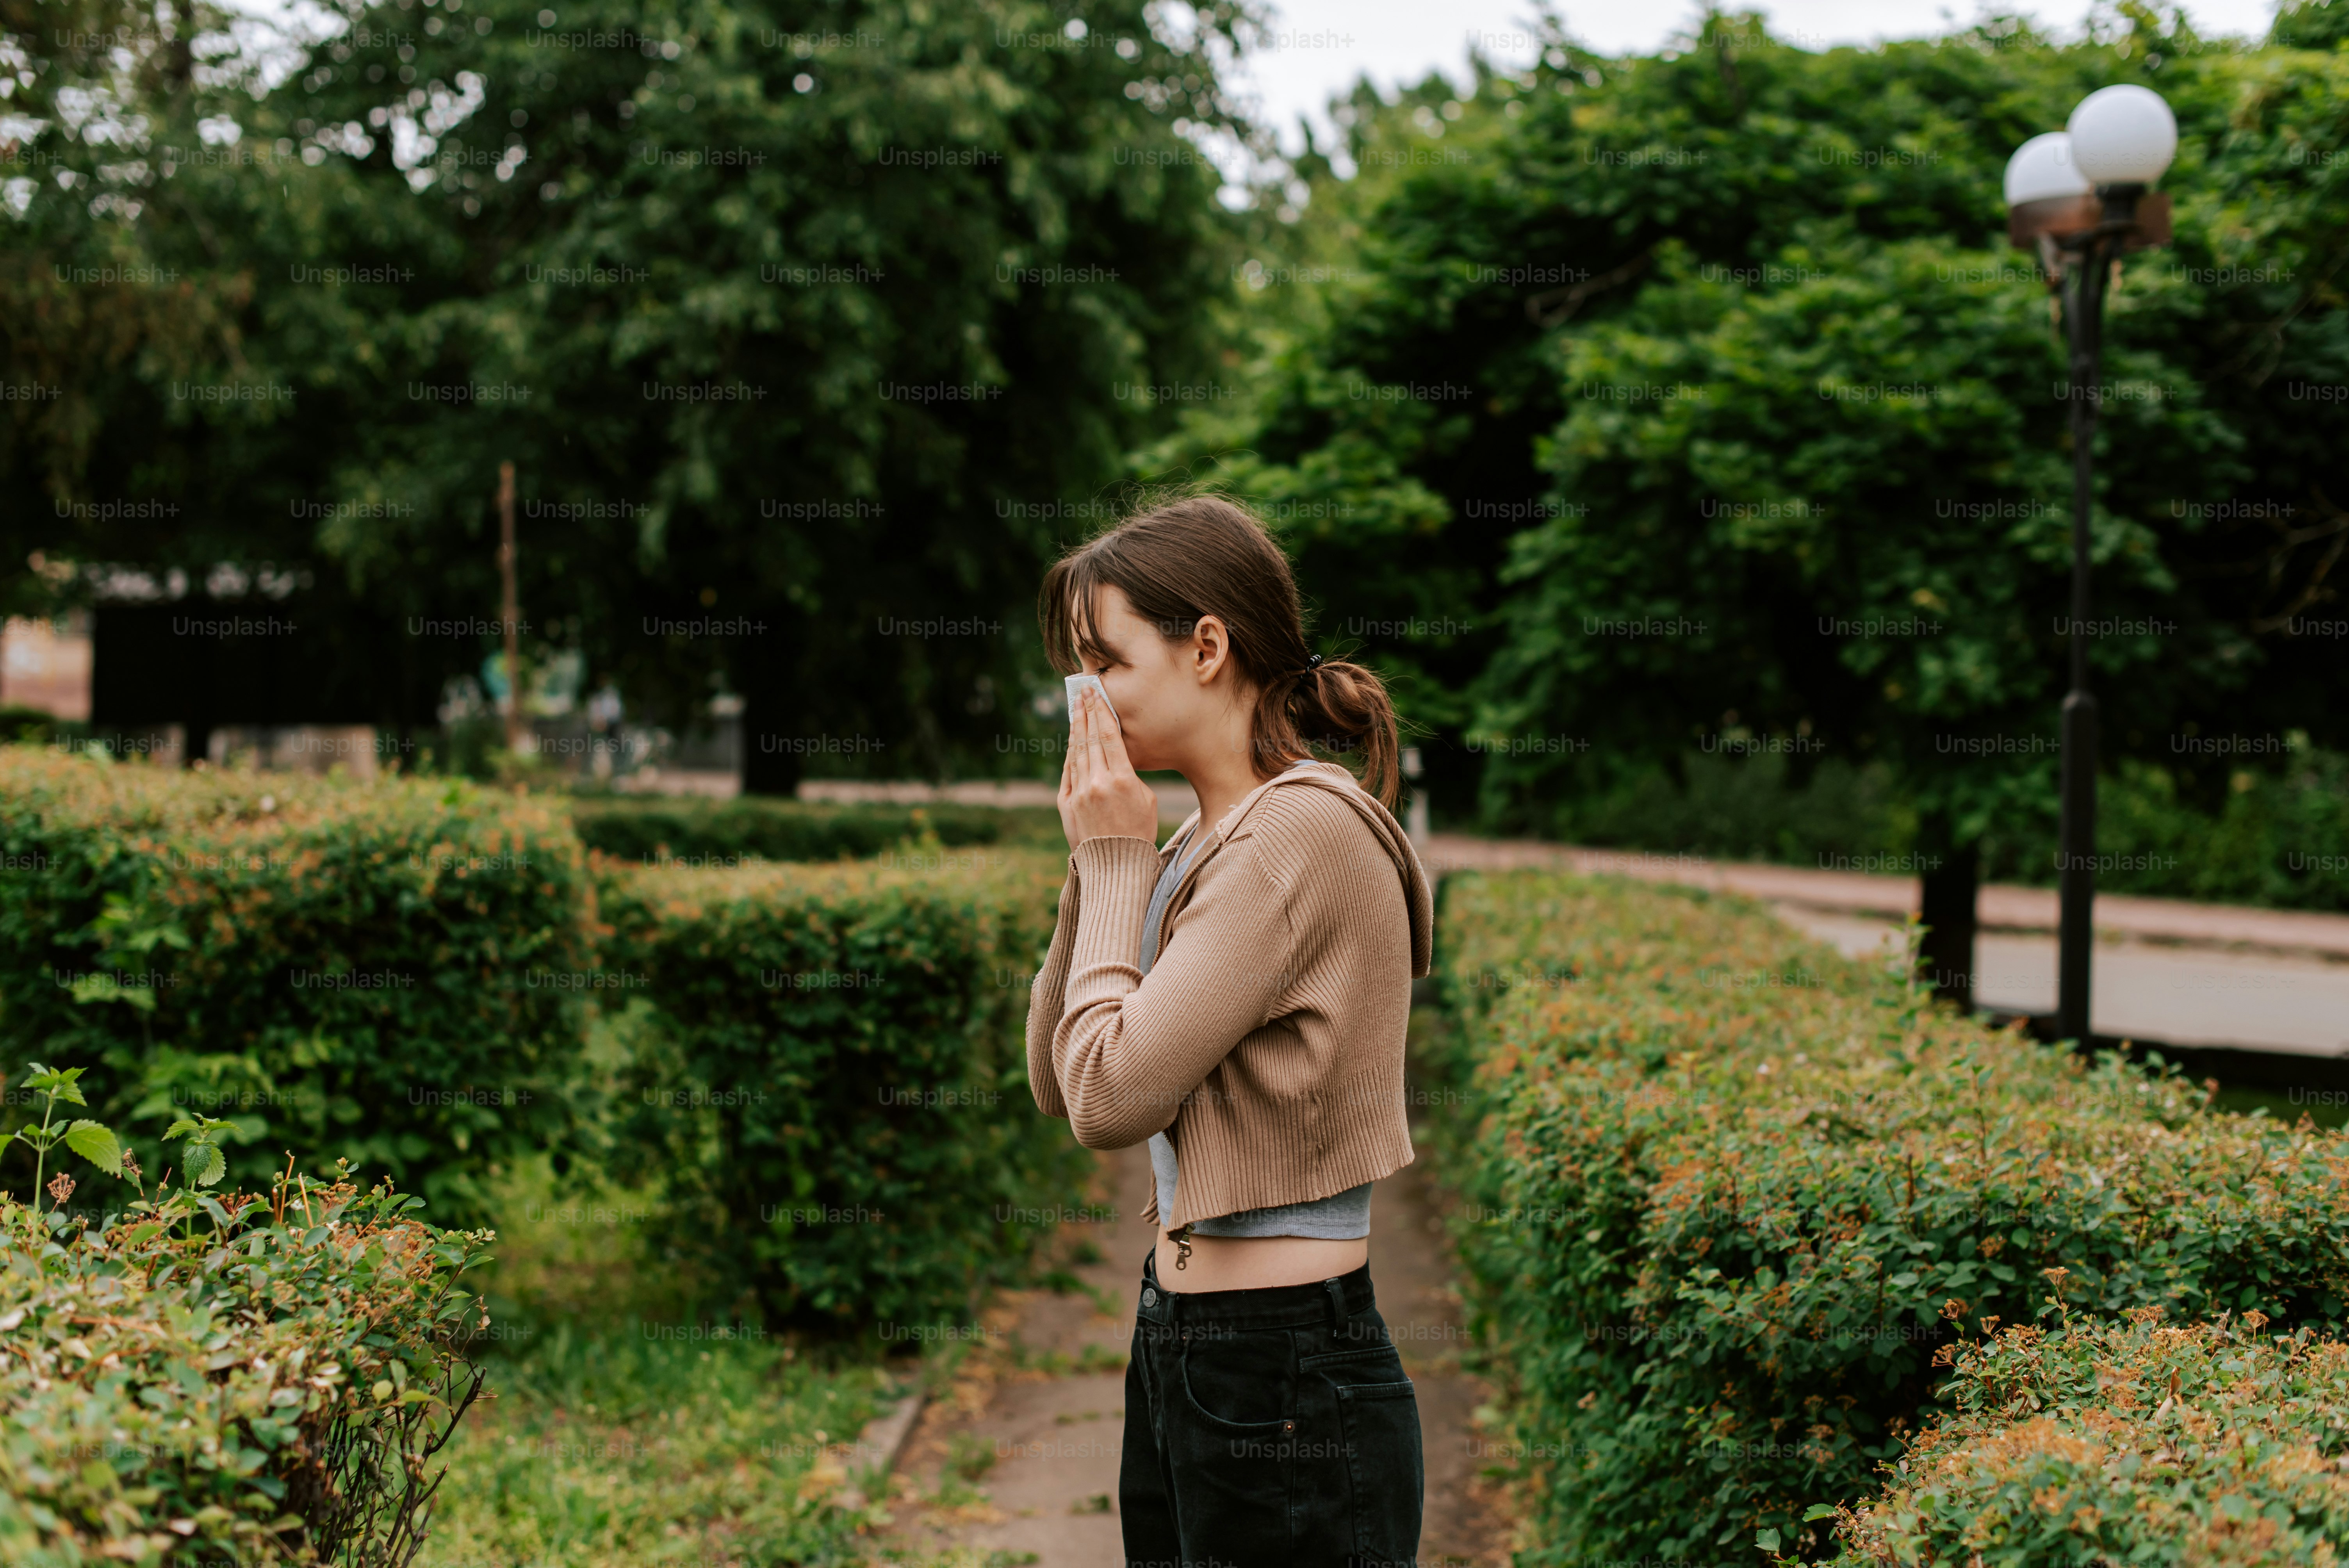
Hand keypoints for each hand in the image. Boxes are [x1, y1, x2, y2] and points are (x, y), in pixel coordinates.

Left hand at [1058, 686, 1159, 848]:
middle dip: (1085, 713)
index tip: (1096, 695)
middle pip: (1089, 738)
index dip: (1101, 712)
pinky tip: (1072, 740)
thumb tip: (1114, 754)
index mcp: (1122, 780)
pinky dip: (1070, 754)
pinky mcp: (1066, 804)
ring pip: (1076, 752)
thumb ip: (1129, 773)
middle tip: (1082, 693)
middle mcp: (1097, 783)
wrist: (1116, 866)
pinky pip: (1067, 772)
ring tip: (1075, 710)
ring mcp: (1079, 793)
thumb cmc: (1139, 832)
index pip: (1109, 736)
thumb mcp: (1146, 800)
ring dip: (1075, 729)